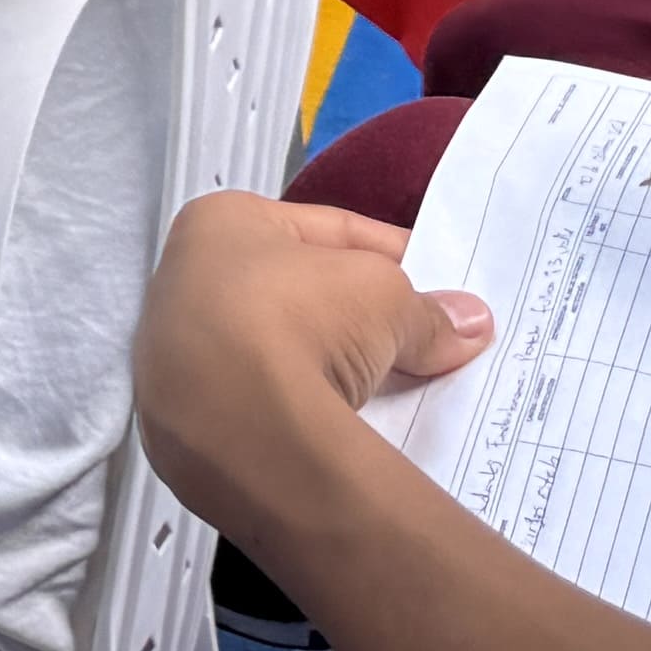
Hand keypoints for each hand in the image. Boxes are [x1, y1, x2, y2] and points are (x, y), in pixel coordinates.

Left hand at [129, 193, 490, 541]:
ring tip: (400, 386)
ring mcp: (178, 357)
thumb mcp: (385, 296)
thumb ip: (424, 310)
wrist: (239, 423)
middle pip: (300, 294)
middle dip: (362, 316)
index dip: (391, 252)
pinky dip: (310, 412)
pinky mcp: (187, 425)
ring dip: (336, 367)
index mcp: (219, 223)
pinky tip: (355, 427)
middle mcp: (184, 282)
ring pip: (280, 355)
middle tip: (424, 337)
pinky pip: (266, 407)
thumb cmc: (299, 318)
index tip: (439, 280)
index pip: (325, 229)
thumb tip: (472, 323)